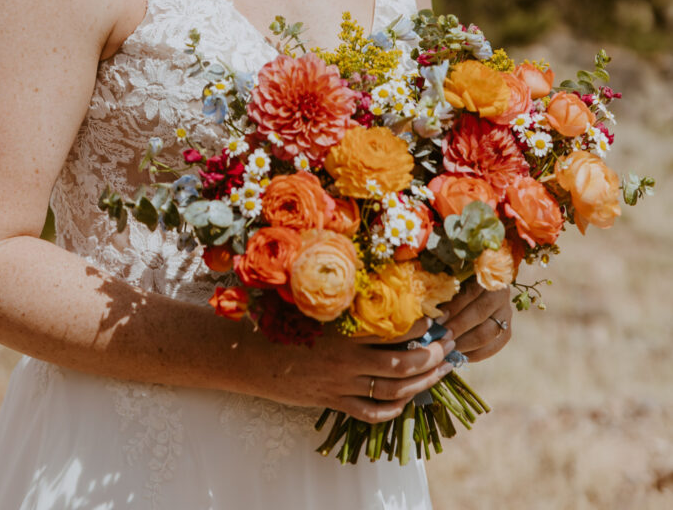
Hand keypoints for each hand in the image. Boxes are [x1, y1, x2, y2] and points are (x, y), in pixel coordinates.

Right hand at [240, 315, 455, 423]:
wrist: (247, 356)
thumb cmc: (277, 320)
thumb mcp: (311, 304)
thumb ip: (343, 298)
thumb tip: (376, 283)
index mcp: (342, 333)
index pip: (392, 332)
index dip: (420, 327)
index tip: (437, 317)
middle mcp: (345, 362)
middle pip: (401, 365)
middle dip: (431, 356)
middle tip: (449, 344)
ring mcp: (339, 386)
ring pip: (392, 391)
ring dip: (422, 383)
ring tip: (440, 370)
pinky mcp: (331, 402)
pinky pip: (370, 413)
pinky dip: (392, 409)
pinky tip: (406, 400)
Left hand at [437, 279, 511, 361]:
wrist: (481, 285)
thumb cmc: (459, 279)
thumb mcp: (453, 278)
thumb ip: (444, 290)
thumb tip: (429, 312)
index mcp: (487, 276)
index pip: (471, 293)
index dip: (453, 308)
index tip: (436, 320)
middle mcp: (501, 295)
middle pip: (480, 314)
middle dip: (457, 328)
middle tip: (440, 338)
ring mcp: (506, 314)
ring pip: (487, 334)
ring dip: (464, 344)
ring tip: (445, 349)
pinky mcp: (506, 331)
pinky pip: (492, 347)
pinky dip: (474, 354)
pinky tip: (458, 355)